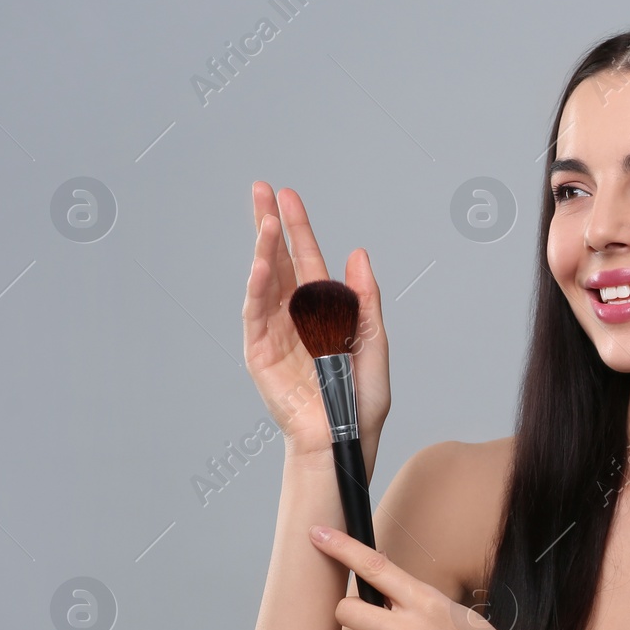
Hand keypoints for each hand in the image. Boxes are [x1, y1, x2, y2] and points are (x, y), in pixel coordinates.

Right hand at [242, 182, 390, 460]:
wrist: (345, 440)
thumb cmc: (361, 400)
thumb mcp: (373, 342)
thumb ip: (365, 300)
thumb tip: (357, 255)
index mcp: (322, 311)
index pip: (306, 260)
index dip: (298, 229)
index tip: (287, 196)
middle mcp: (294, 317)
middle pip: (279, 262)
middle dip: (270, 225)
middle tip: (262, 190)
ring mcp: (274, 333)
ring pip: (265, 282)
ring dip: (264, 250)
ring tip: (266, 220)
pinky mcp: (260, 354)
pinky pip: (255, 315)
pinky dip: (256, 289)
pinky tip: (260, 264)